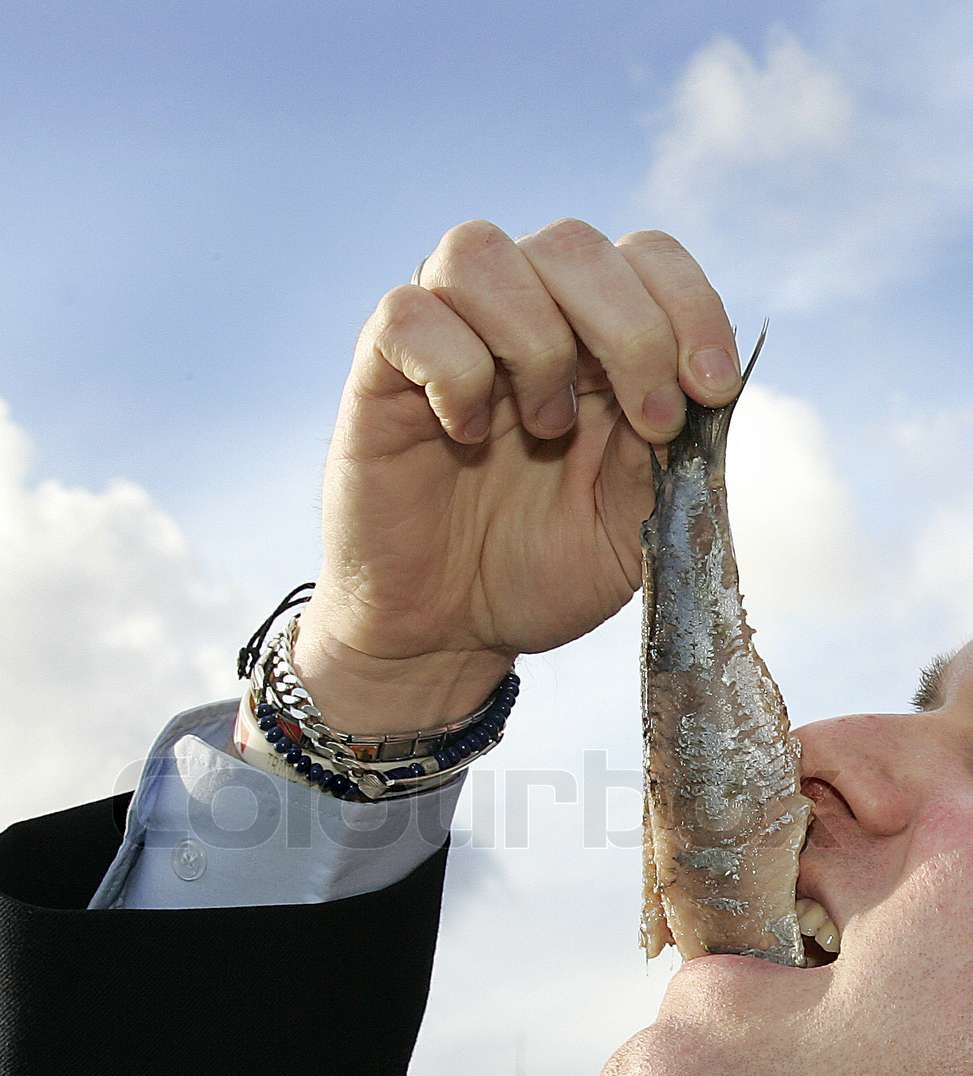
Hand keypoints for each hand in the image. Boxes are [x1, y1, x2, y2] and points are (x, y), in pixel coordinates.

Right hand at [295, 219, 739, 727]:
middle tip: (648, 424)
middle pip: (572, 244)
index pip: (646, 258)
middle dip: (634, 331)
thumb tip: (704, 388)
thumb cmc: (537, 573)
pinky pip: (407, 313)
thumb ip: (668, 456)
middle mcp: (519, 320)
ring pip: (478, 251)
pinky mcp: (380, 372)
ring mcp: (446, 338)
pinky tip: (465, 433)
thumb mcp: (633, 528)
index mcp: (593, 342)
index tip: (711, 389)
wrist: (446, 636)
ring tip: (545, 427)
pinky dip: (452, 370)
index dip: (690, 305)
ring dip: (534, 342)